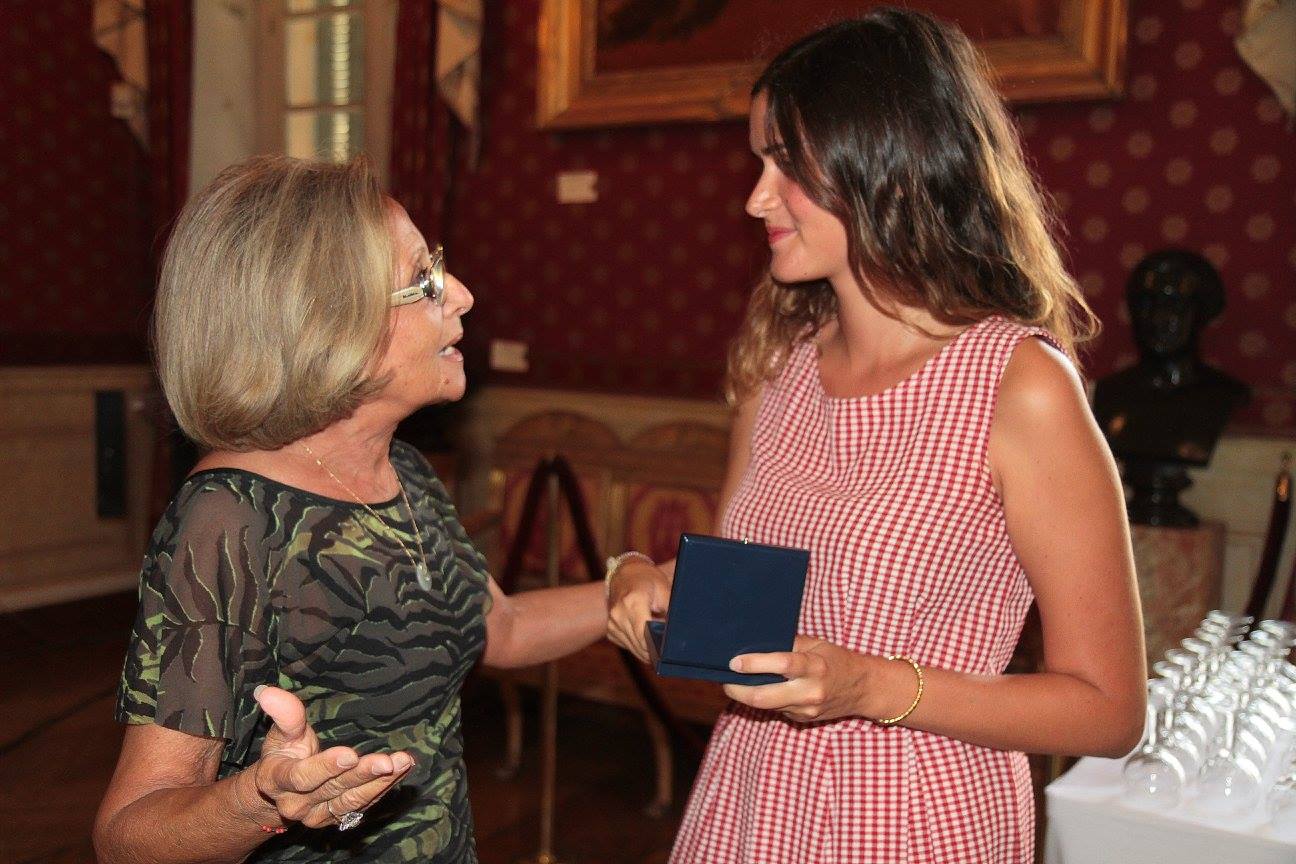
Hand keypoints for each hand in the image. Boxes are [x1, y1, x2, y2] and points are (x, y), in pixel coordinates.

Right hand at [248, 685, 413, 828]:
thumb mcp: (281, 732)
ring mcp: (317, 815)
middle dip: (362, 774)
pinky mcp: (336, 818)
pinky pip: (363, 804)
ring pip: (352, 800)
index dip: (326, 767)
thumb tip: (266, 691)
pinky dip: (384, 787)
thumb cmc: (284, 752)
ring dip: (380, 782)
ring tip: (403, 763)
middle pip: (334, 789)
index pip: (302, 777)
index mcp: (277, 781)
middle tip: (387, 762)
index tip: (350, 754)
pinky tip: (402, 770)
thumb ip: (284, 715)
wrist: (280, 791)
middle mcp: (296, 804)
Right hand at [605, 560, 671, 662]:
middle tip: (666, 641)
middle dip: (655, 647)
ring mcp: (612, 623)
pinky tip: (644, 634)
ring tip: (656, 635)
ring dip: (647, 647)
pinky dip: (637, 644)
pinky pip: (627, 645)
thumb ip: (670, 613)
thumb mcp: (664, 590)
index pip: (645, 635)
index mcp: (633, 602)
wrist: (625, 573)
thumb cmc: (648, 579)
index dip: (659, 644)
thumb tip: (677, 633)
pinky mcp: (610, 630)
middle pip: (640, 644)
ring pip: (634, 648)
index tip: (668, 644)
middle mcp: (619, 614)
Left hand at [723, 635, 876, 722]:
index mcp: (814, 666)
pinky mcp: (802, 720)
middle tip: (725, 680)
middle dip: (738, 690)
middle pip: (764, 697)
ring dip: (747, 695)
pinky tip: (758, 690)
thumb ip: (788, 643)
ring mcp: (806, 710)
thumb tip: (755, 642)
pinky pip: (775, 710)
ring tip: (736, 682)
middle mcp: (810, 692)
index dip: (754, 663)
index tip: (734, 661)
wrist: (862, 688)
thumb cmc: (835, 659)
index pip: (781, 665)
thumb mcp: (815, 644)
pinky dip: (764, 700)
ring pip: (766, 706)